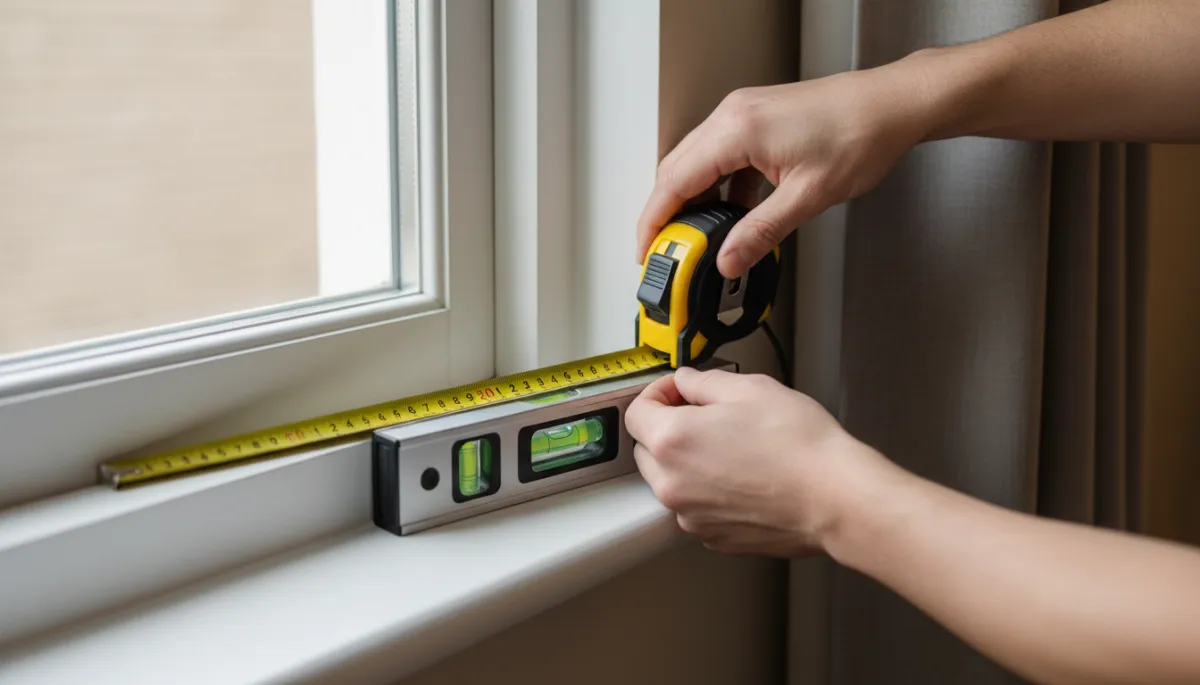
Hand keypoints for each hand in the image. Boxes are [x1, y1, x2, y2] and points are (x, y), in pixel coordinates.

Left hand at [624, 367, 894, 556]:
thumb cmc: (800, 446)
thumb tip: (687, 382)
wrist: (835, 498)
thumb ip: (704, 381)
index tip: (679, 391)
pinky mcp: (713, 538)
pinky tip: (742, 476)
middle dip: (668, 428)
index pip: (637, 412)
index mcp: (672, 441)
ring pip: (670, 482)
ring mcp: (691, 516)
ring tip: (731, 448)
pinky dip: (707, 492)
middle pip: (647, 450)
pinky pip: (695, 508)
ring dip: (686, 462)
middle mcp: (672, 484)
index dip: (657, 393)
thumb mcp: (750, 389)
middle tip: (704, 415)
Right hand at [636, 60, 936, 277]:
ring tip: (699, 239)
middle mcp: (733, 115)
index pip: (674, 181)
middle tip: (670, 253)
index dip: (654, 221)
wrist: (894, 104)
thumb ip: (760, 233)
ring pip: (696, 162)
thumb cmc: (861, 135)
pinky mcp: (756, 118)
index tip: (646, 250)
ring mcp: (743, 113)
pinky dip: (716, 187)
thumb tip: (728, 260)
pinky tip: (730, 213)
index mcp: (737, 130)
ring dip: (692, 201)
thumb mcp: (807, 197)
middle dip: (666, 214)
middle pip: (676, 170)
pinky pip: (720, 155)